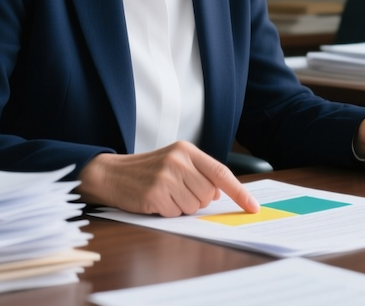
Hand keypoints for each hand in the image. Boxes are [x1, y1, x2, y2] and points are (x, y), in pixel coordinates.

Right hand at [77, 140, 260, 216]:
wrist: (112, 174)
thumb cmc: (147, 170)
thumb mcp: (174, 161)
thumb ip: (199, 172)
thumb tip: (220, 192)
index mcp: (186, 150)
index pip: (221, 173)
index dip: (239, 192)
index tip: (252, 206)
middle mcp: (178, 161)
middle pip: (208, 195)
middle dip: (196, 199)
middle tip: (177, 191)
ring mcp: (166, 177)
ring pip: (194, 206)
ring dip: (181, 206)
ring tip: (165, 194)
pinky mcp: (155, 194)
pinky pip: (176, 213)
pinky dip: (168, 211)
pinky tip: (156, 200)